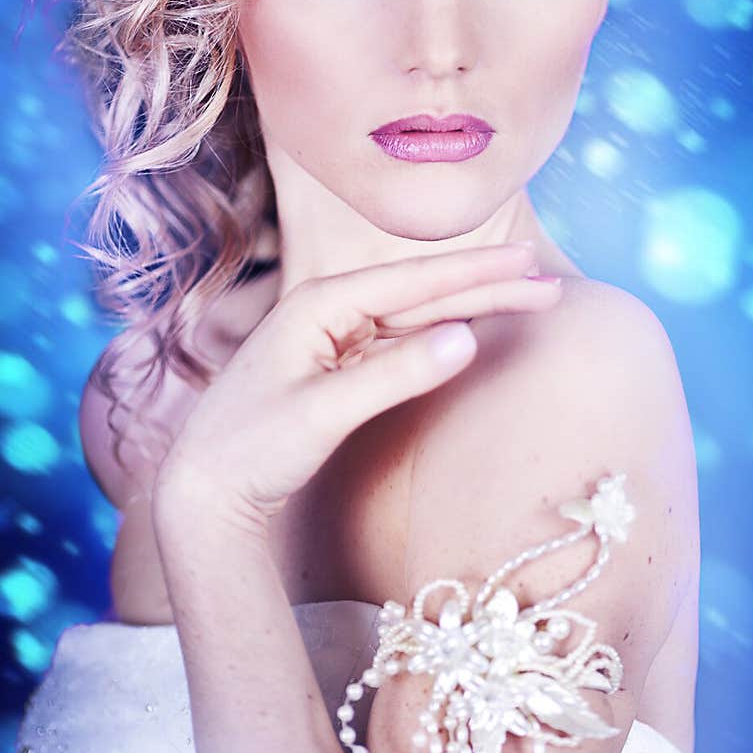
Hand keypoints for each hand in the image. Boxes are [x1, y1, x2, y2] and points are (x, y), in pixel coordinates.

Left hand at [153, 240, 562, 531]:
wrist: (204, 489)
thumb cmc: (250, 449)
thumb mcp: (325, 413)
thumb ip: (395, 375)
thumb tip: (467, 338)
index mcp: (319, 304)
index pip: (413, 282)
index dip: (476, 272)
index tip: (528, 263)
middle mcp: (327, 310)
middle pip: (422, 293)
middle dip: (486, 286)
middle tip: (547, 284)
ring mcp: (334, 337)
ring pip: (417, 316)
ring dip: (471, 309)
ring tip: (527, 300)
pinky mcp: (339, 364)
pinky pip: (402, 341)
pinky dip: (442, 336)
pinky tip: (472, 330)